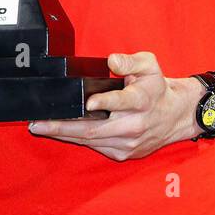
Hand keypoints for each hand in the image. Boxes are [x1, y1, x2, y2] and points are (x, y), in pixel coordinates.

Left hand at [27, 52, 204, 160]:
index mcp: (142, 100)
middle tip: (39, 123)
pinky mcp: (124, 153)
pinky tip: (60, 132)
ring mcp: (128, 142)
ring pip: (91, 140)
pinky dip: (76, 140)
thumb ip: (130, 61)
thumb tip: (112, 61)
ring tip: (41, 128)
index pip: (123, 102)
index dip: (106, 102)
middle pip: (95, 129)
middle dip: (64, 127)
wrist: (175, 115)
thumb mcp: (150, 65)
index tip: (88, 102)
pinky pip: (95, 146)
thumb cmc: (157, 88)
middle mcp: (134, 125)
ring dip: (64, 135)